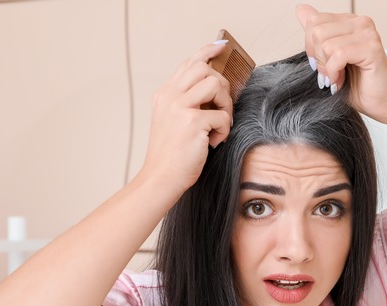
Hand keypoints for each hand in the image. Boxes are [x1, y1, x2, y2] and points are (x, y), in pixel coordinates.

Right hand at [141, 42, 232, 189]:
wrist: (161, 178)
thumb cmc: (171, 155)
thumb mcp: (172, 121)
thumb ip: (187, 102)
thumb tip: (215, 89)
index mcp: (164, 94)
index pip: (188, 63)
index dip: (208, 51)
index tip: (221, 46)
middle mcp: (169, 96)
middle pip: (204, 67)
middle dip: (221, 84)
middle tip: (222, 106)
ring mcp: (179, 107)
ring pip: (215, 84)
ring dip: (225, 104)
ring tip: (219, 124)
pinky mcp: (192, 122)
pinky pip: (222, 116)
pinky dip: (224, 130)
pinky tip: (214, 141)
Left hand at [296, 4, 386, 121]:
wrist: (380, 103)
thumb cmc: (356, 85)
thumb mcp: (327, 58)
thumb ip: (315, 34)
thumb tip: (301, 9)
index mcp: (348, 21)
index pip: (313, 21)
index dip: (311, 48)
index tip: (323, 65)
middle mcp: (359, 22)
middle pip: (316, 31)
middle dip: (318, 58)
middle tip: (329, 74)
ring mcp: (367, 33)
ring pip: (326, 43)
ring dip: (327, 68)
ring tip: (337, 78)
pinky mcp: (372, 47)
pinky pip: (338, 54)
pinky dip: (334, 72)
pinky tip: (340, 80)